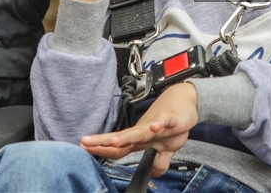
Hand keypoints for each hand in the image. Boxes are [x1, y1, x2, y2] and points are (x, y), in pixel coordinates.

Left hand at [81, 82, 198, 176]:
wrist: (186, 98)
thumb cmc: (173, 122)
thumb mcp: (167, 149)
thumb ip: (159, 161)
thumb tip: (153, 173)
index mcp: (141, 138)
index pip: (118, 147)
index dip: (102, 149)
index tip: (84, 148)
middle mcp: (145, 131)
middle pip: (123, 139)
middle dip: (104, 142)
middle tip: (85, 142)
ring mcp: (158, 125)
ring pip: (141, 132)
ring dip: (127, 137)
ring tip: (113, 141)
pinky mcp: (173, 119)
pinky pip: (166, 122)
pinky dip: (161, 124)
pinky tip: (155, 127)